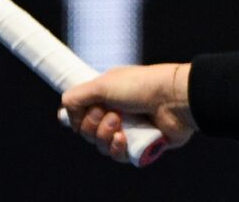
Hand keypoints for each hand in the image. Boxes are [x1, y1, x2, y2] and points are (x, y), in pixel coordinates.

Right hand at [61, 63, 195, 162]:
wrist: (173, 99)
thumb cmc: (141, 86)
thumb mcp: (103, 84)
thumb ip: (77, 96)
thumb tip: (65, 110)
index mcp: (106, 94)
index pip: (80, 112)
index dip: (78, 116)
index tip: (84, 111)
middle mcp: (115, 111)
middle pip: (87, 131)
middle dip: (94, 125)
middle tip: (112, 113)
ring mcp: (128, 129)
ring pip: (101, 145)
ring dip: (105, 136)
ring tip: (120, 124)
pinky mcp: (138, 144)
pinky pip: (117, 155)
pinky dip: (117, 148)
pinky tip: (124, 139)